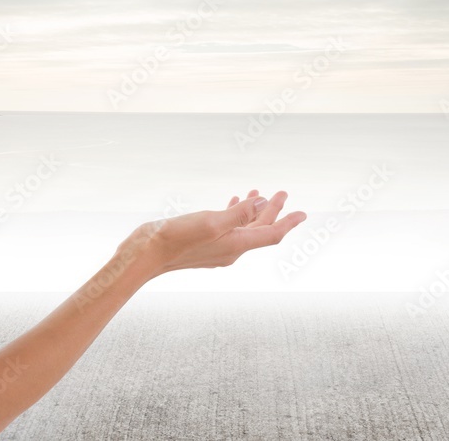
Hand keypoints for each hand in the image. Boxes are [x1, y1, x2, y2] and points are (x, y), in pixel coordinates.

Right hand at [119, 190, 306, 279]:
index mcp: (236, 245)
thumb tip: (265, 203)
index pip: (271, 234)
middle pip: (259, 230)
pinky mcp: (203, 245)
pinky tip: (231, 201)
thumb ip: (240, 213)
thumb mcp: (211, 221)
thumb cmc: (176, 239)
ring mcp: (217, 249)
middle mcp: (230, 250)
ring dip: (253, 211)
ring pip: (243, 228)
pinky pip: (227, 228)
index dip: (289, 222)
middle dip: (273, 211)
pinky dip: (234, 214)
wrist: (144, 256)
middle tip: (283, 193)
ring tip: (259, 192)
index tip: (304, 213)